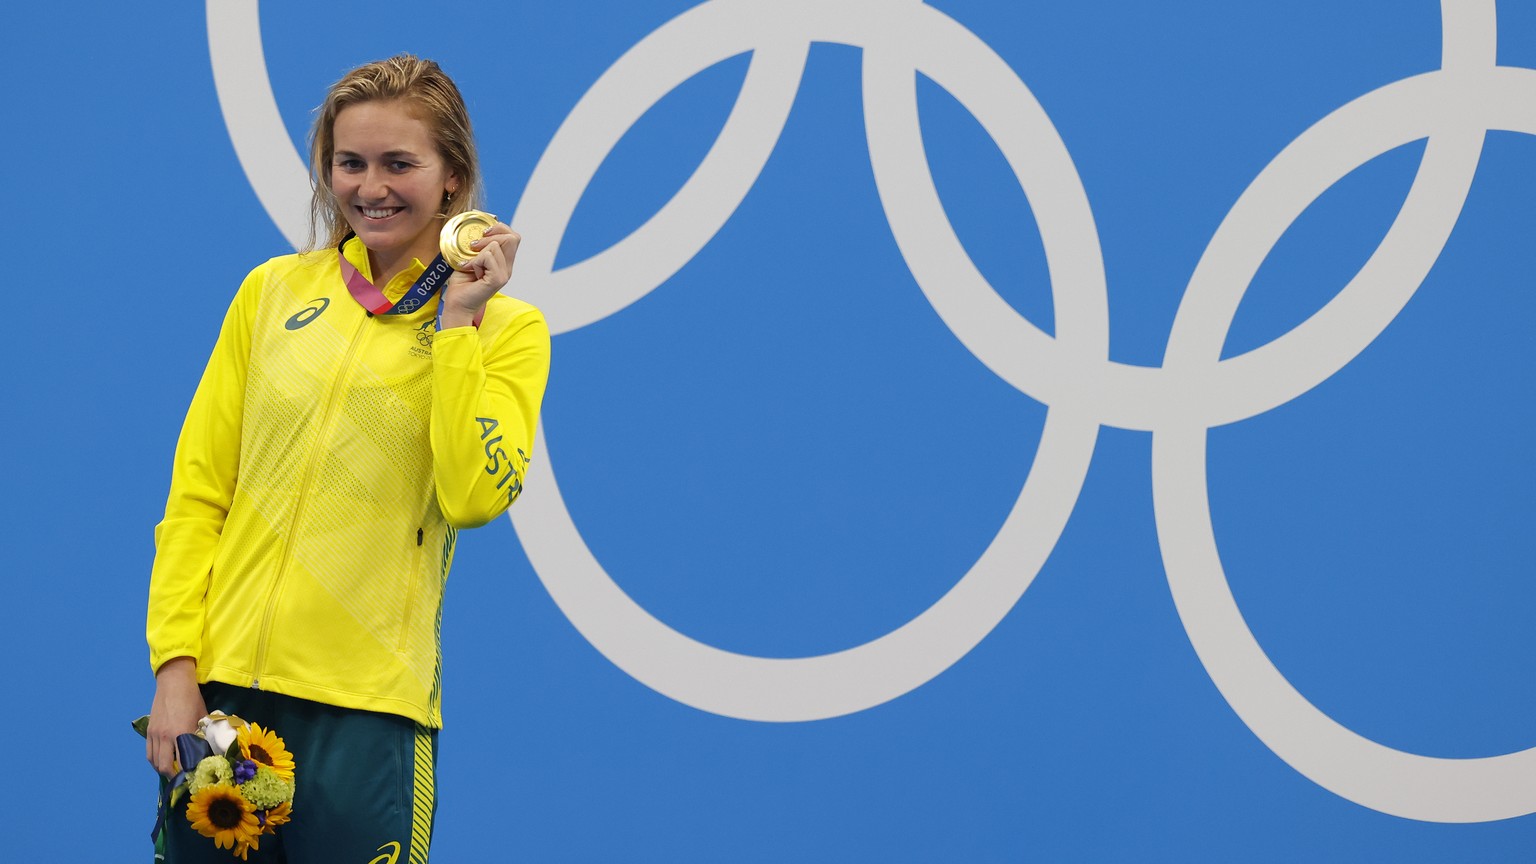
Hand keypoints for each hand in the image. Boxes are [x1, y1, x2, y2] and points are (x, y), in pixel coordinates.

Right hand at [146, 657, 205, 776]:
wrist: (173, 683)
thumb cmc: (191, 699)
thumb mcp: (202, 717)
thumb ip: (202, 734)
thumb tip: (207, 749)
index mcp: (181, 734)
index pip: (183, 761)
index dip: (188, 772)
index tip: (194, 777)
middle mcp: (165, 737)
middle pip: (164, 766)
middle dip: (173, 776)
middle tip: (182, 779)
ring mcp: (154, 735)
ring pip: (154, 761)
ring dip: (162, 769)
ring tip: (172, 772)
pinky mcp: (149, 731)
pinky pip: (149, 752)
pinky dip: (154, 760)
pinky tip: (162, 761)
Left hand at [440, 222, 520, 328]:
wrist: (456, 304)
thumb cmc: (461, 283)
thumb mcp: (471, 258)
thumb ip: (479, 246)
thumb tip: (479, 230)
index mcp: (504, 262)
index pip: (514, 237)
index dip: (500, 228)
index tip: (483, 233)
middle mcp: (507, 268)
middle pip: (512, 237)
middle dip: (490, 235)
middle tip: (474, 246)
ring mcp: (504, 274)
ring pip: (495, 246)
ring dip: (477, 252)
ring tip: (470, 265)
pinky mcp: (497, 279)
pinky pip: (487, 257)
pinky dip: (474, 261)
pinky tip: (469, 270)